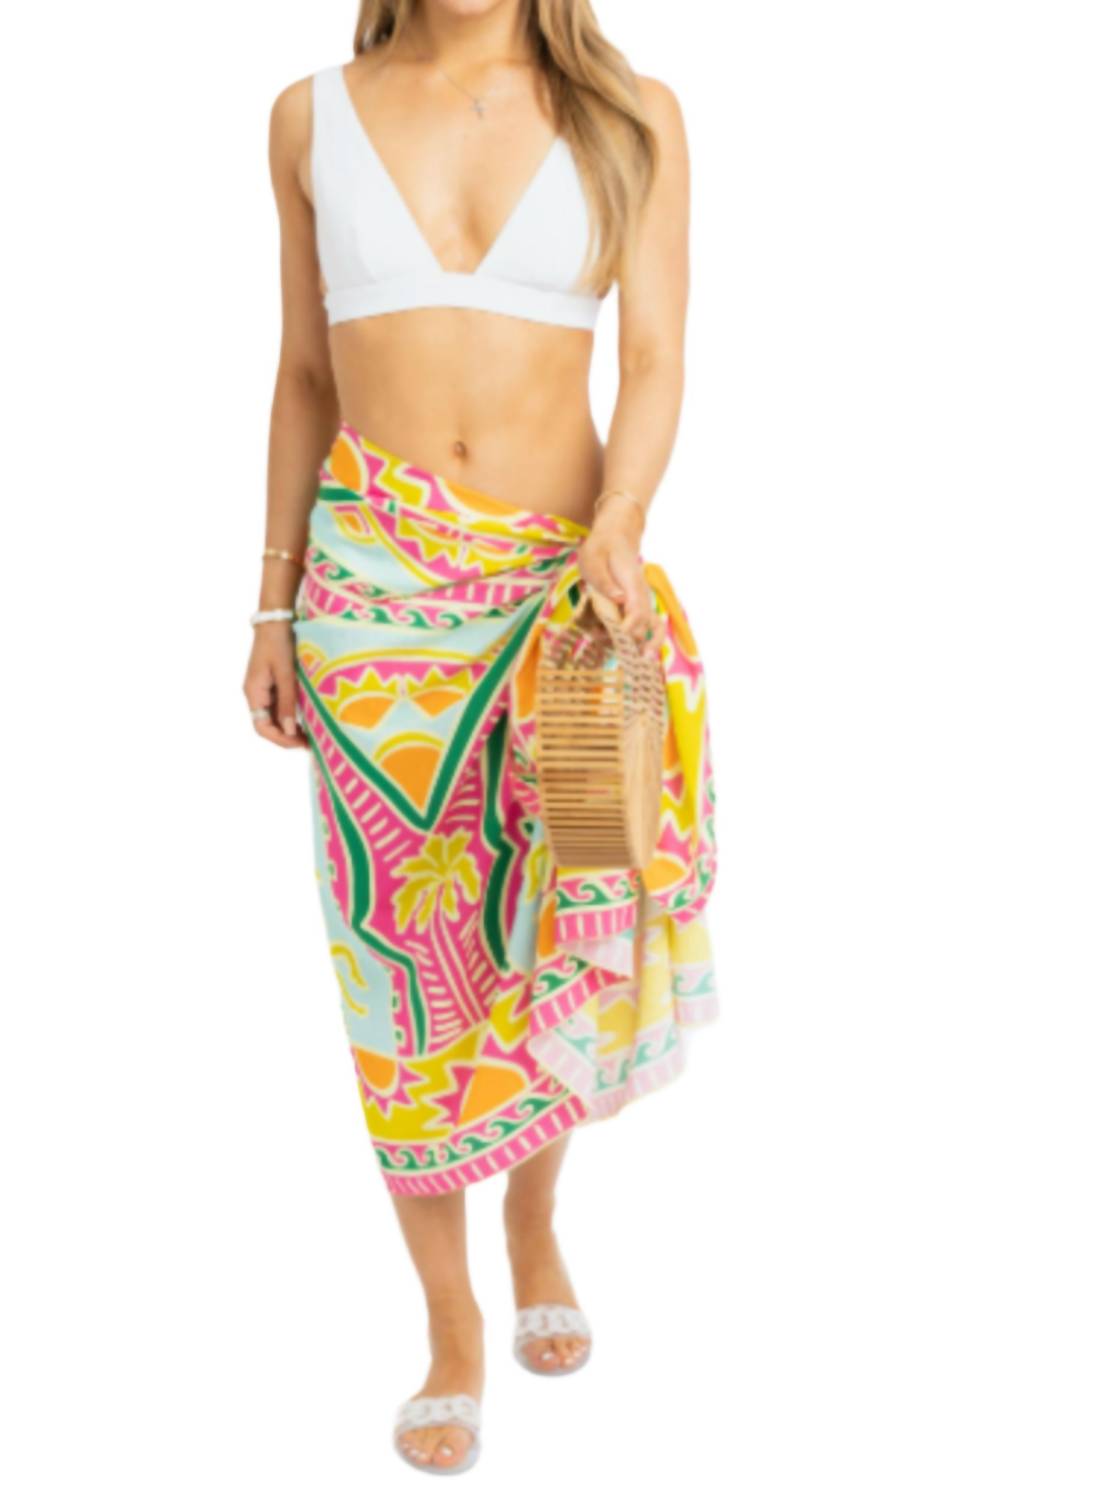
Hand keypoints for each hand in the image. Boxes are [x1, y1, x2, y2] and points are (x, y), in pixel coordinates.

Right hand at [243, 621, 306, 747]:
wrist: (275, 621)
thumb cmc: (279, 644)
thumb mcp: (286, 674)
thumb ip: (287, 702)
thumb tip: (289, 731)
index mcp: (254, 693)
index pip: (262, 727)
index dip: (280, 739)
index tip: (300, 744)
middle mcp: (256, 694)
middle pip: (268, 725)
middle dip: (287, 737)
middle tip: (310, 744)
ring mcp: (263, 689)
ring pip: (274, 717)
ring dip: (290, 728)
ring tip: (311, 735)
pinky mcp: (271, 684)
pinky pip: (279, 706)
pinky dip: (291, 715)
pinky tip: (306, 719)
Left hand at [578, 502, 662, 657]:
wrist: (616, 535)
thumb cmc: (602, 548)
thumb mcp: (593, 559)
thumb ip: (604, 580)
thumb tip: (618, 599)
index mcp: (631, 584)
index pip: (638, 612)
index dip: (629, 628)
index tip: (617, 635)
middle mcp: (641, 596)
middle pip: (649, 625)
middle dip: (641, 644)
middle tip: (632, 659)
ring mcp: (640, 601)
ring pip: (651, 627)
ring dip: (641, 644)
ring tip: (630, 657)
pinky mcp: (635, 606)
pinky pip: (642, 625)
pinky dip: (635, 638)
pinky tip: (615, 643)